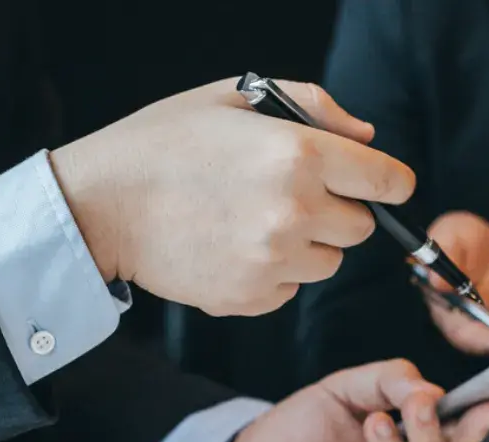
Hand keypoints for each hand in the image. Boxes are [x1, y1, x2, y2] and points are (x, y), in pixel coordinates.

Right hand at [51, 78, 414, 316]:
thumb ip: (314, 107)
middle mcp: (295, 212)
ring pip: (328, 263)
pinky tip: (233, 247)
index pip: (388, 181)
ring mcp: (274, 261)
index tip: (380, 183)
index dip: (388, 180)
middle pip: (363, 227)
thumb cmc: (164, 143)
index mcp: (299, 154)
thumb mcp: (235, 97)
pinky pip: (291, 290)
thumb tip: (365, 139)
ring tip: (255, 221)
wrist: (100, 204)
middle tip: (292, 194)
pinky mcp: (252, 298)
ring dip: (307, 246)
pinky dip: (274, 275)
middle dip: (339, 210)